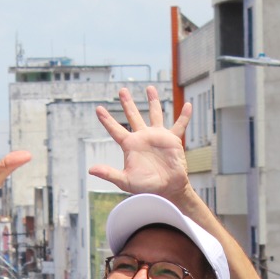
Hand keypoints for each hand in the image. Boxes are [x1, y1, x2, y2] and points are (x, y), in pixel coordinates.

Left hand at [88, 86, 192, 201]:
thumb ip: (109, 174)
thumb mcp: (125, 180)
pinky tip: (188, 105)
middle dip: (128, 103)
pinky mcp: (172, 140)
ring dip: (153, 101)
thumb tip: (91, 170)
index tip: (98, 109)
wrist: (167, 189)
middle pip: (133, 116)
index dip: (107, 120)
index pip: (115, 130)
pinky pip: (179, 125)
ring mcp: (158, 137)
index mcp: (131, 145)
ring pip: (155, 114)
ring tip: (150, 88)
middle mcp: (143, 138)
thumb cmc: (146, 187)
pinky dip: (185, 116)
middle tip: (122, 90)